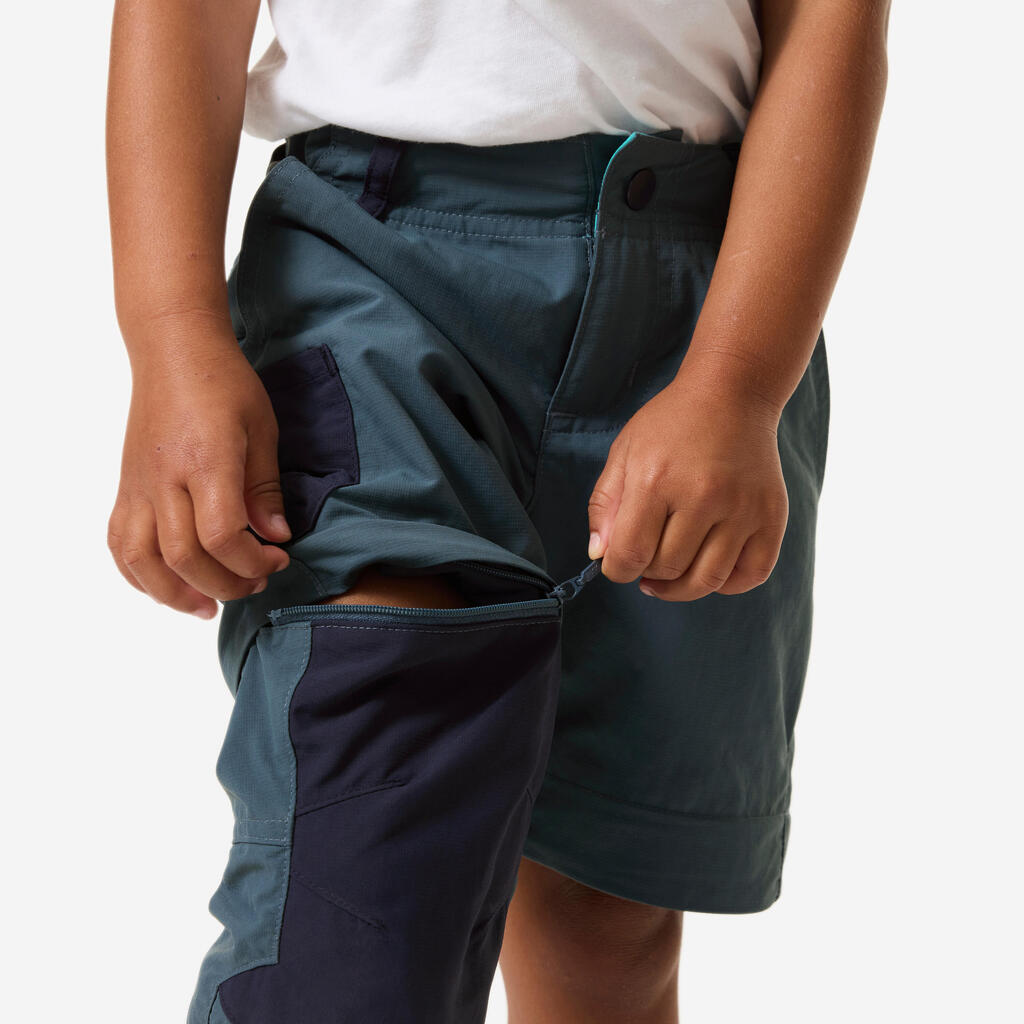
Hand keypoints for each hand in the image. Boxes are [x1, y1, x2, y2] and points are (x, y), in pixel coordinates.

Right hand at [107, 331, 291, 618]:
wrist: (173, 350)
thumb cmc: (224, 384)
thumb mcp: (262, 429)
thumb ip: (266, 488)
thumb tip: (276, 537)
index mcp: (206, 461)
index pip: (221, 536)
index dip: (252, 561)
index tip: (278, 557)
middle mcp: (165, 479)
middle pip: (185, 557)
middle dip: (227, 583)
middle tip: (257, 581)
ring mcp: (139, 486)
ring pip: (142, 560)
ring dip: (176, 594)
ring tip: (209, 604)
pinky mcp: (126, 488)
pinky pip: (119, 543)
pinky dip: (140, 575)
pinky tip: (168, 586)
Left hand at [587, 371, 788, 600]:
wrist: (732, 394)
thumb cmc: (671, 424)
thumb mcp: (624, 453)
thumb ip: (605, 505)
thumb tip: (600, 555)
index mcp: (657, 480)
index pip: (630, 555)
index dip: (616, 570)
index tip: (618, 563)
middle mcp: (704, 496)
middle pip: (667, 570)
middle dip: (647, 572)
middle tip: (647, 554)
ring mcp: (743, 508)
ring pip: (707, 581)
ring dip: (681, 587)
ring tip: (669, 573)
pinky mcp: (772, 516)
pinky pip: (751, 575)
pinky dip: (726, 585)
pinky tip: (706, 568)